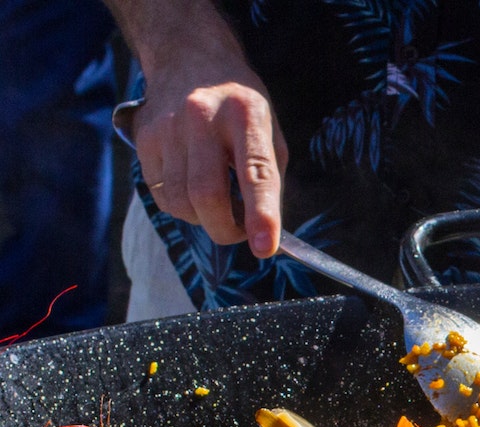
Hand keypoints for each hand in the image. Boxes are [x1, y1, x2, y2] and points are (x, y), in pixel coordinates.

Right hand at [131, 32, 285, 256]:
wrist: (188, 58)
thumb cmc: (238, 104)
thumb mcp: (269, 129)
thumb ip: (269, 178)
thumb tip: (264, 232)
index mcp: (245, 114)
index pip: (255, 172)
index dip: (261, 215)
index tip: (265, 248)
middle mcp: (201, 118)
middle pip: (207, 195)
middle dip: (226, 230)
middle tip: (241, 232)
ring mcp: (167, 128)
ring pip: (181, 202)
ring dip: (204, 220)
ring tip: (220, 207)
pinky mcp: (143, 139)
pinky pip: (161, 196)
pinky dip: (183, 208)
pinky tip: (194, 191)